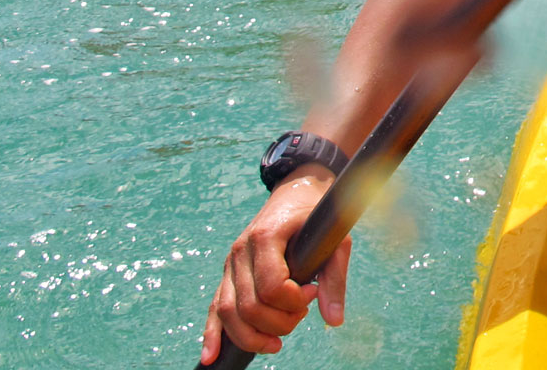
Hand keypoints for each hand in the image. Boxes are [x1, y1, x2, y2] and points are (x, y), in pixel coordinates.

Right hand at [202, 175, 351, 361]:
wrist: (295, 193)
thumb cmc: (316, 217)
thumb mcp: (334, 240)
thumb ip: (334, 279)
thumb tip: (333, 320)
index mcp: (266, 237)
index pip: (272, 286)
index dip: (293, 301)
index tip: (311, 295)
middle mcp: (241, 251)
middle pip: (249, 306)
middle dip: (278, 322)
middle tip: (302, 313)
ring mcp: (230, 265)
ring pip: (228, 313)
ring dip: (253, 336)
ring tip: (278, 341)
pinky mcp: (227, 276)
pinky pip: (214, 308)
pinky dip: (212, 334)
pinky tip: (211, 357)